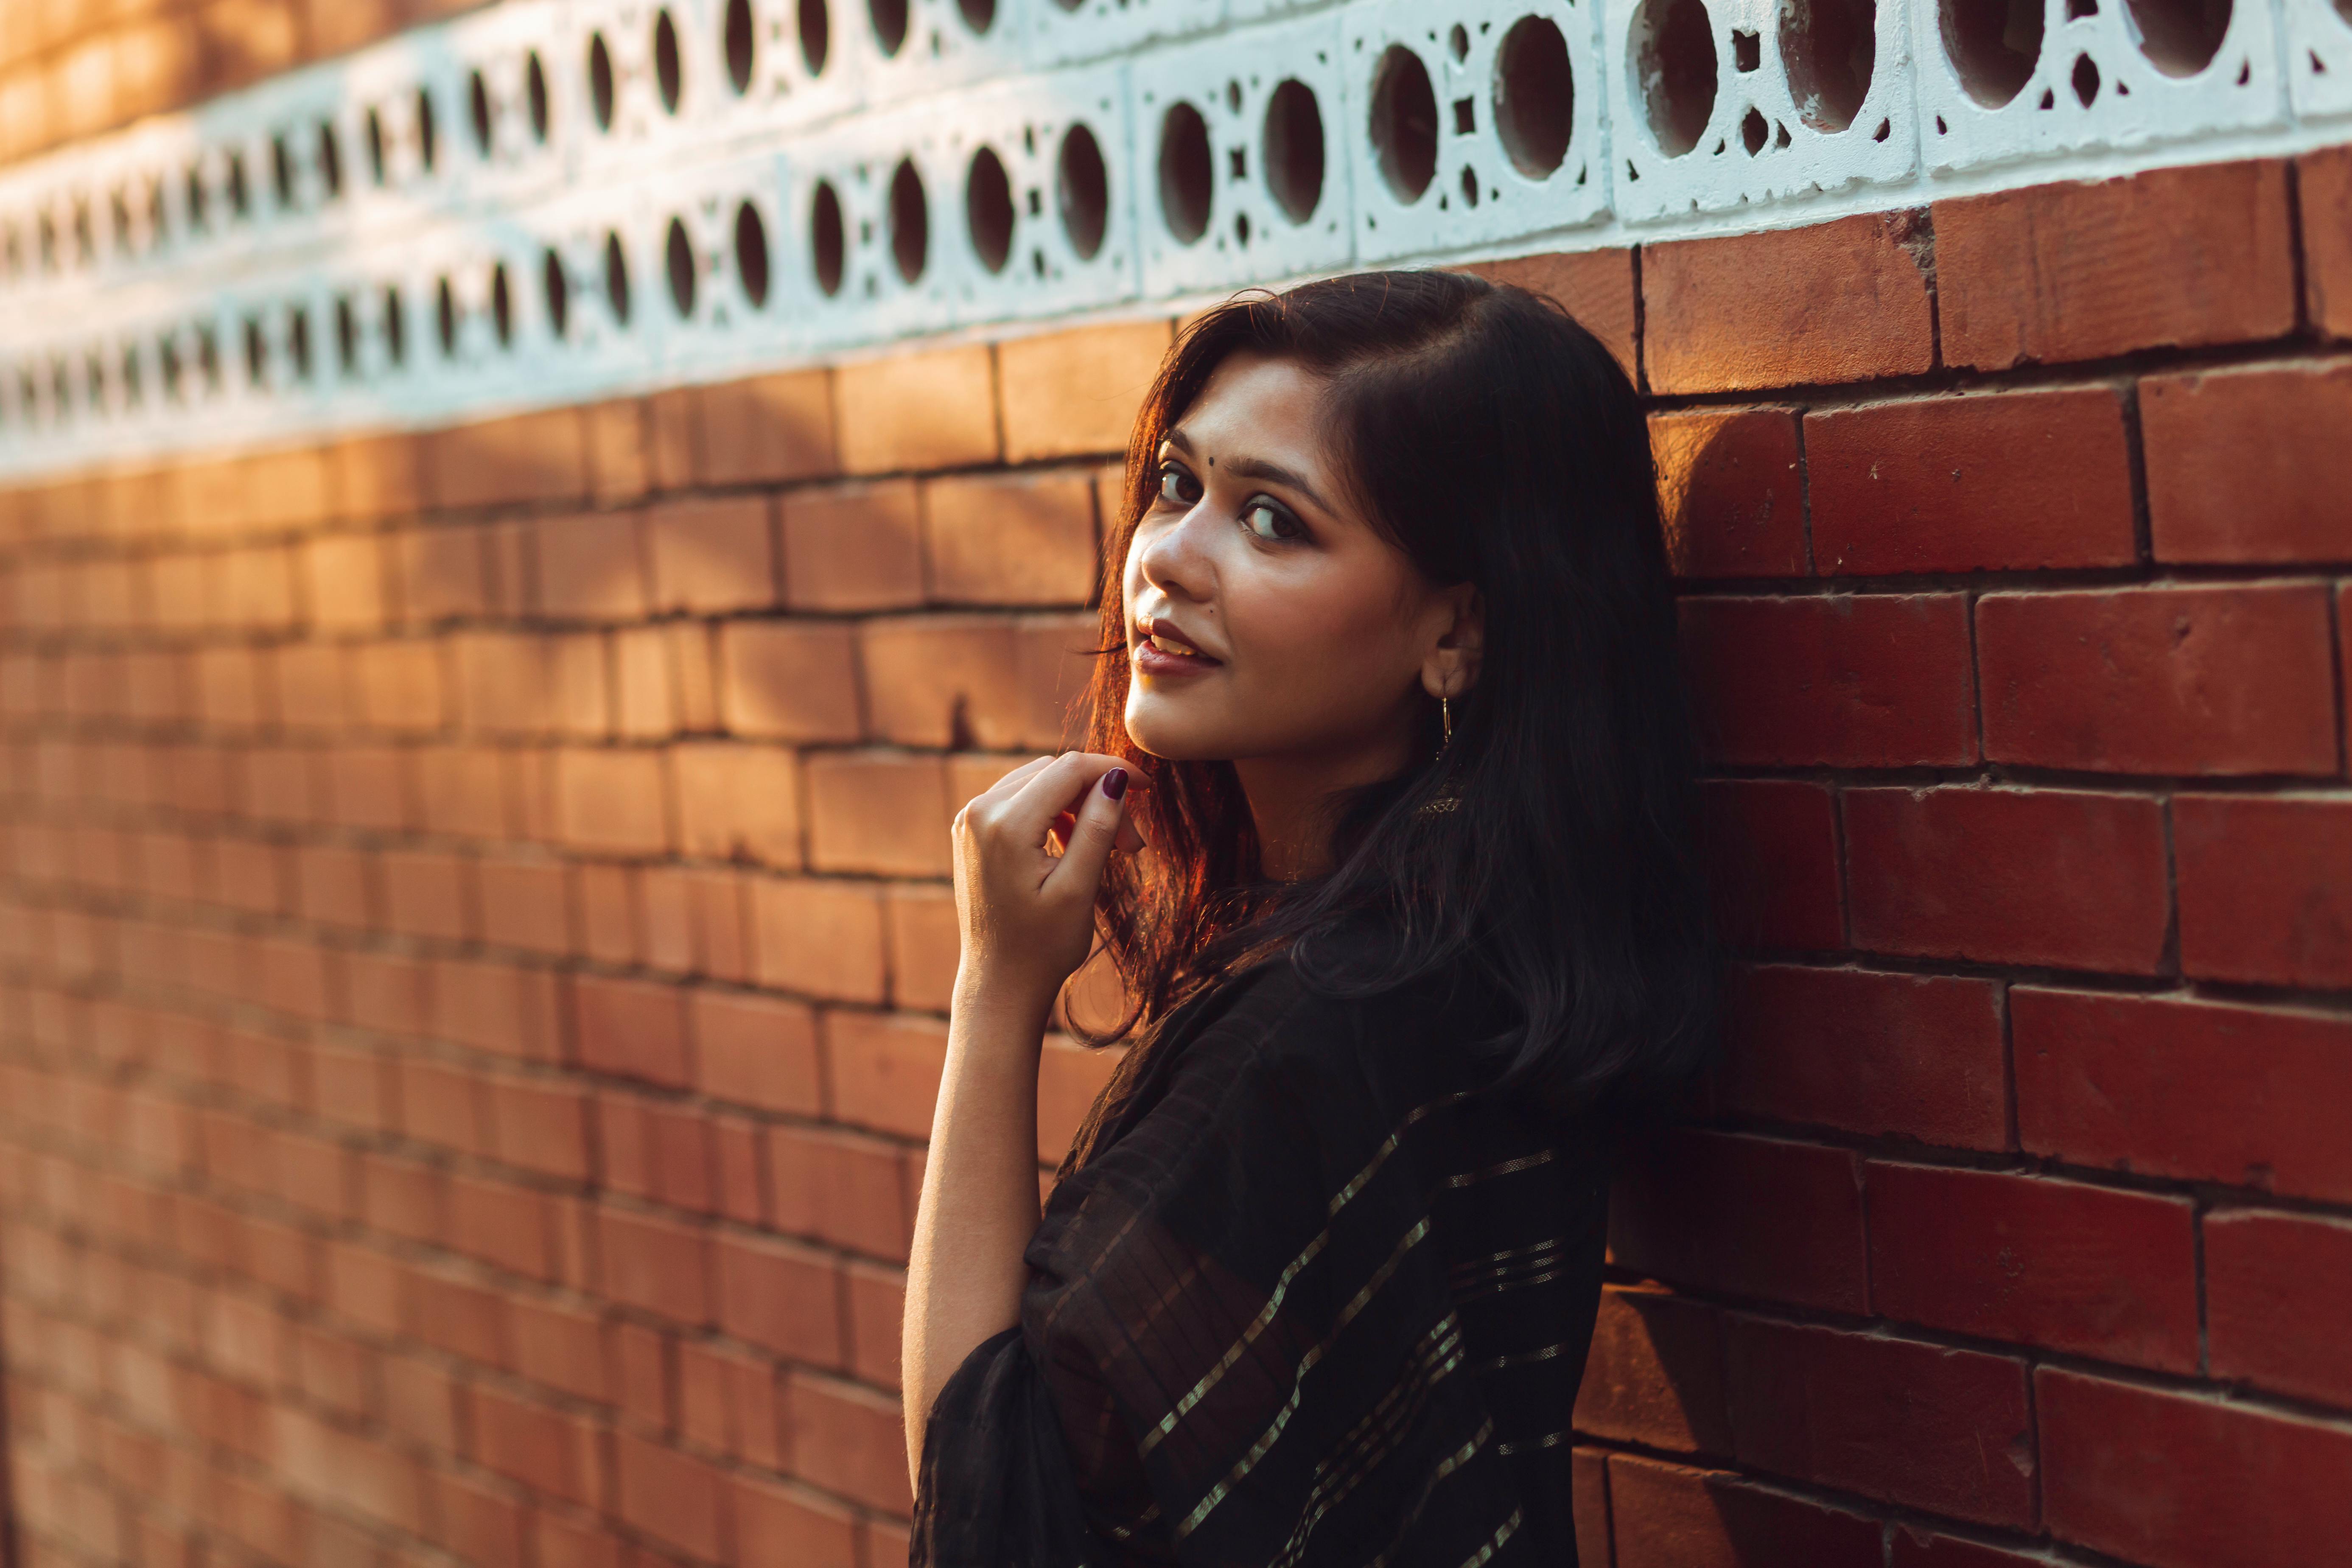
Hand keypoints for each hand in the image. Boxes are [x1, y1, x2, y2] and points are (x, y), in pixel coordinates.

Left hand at [950, 752, 1141, 1016]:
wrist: (999, 982)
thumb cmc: (1041, 947)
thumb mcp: (1078, 889)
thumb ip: (1097, 828)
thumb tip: (1116, 777)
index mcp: (1004, 824)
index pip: (1070, 769)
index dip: (1114, 770)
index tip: (1149, 790)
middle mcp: (979, 812)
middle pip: (1055, 773)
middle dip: (1099, 796)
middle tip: (1131, 845)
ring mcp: (971, 820)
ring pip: (1040, 783)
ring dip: (1079, 805)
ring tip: (1108, 849)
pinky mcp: (972, 830)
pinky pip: (1022, 800)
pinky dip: (1054, 813)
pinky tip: (1074, 846)